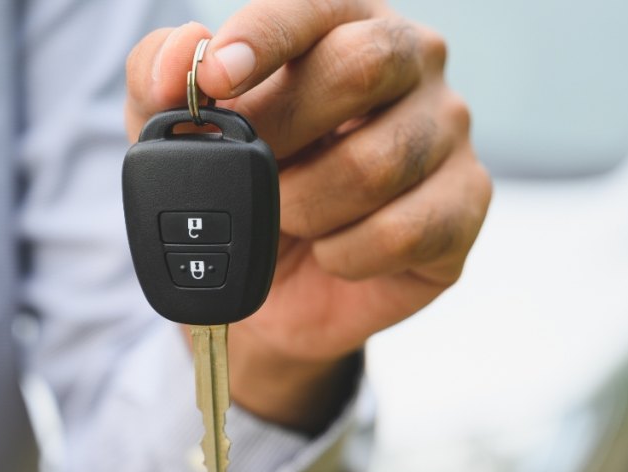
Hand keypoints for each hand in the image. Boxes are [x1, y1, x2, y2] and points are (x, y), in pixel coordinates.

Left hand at [125, 1, 490, 432]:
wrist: (284, 287)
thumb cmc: (246, 187)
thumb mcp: (180, 134)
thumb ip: (159, 78)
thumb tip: (185, 52)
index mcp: (347, 22)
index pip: (316, 6)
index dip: (264, 37)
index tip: (218, 78)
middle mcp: (415, 63)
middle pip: (363, 65)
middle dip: (284, 131)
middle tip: (251, 171)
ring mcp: (451, 132)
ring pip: (376, 163)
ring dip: (307, 207)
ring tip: (291, 218)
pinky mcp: (468, 202)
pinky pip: (402, 231)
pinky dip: (345, 254)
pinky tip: (335, 251)